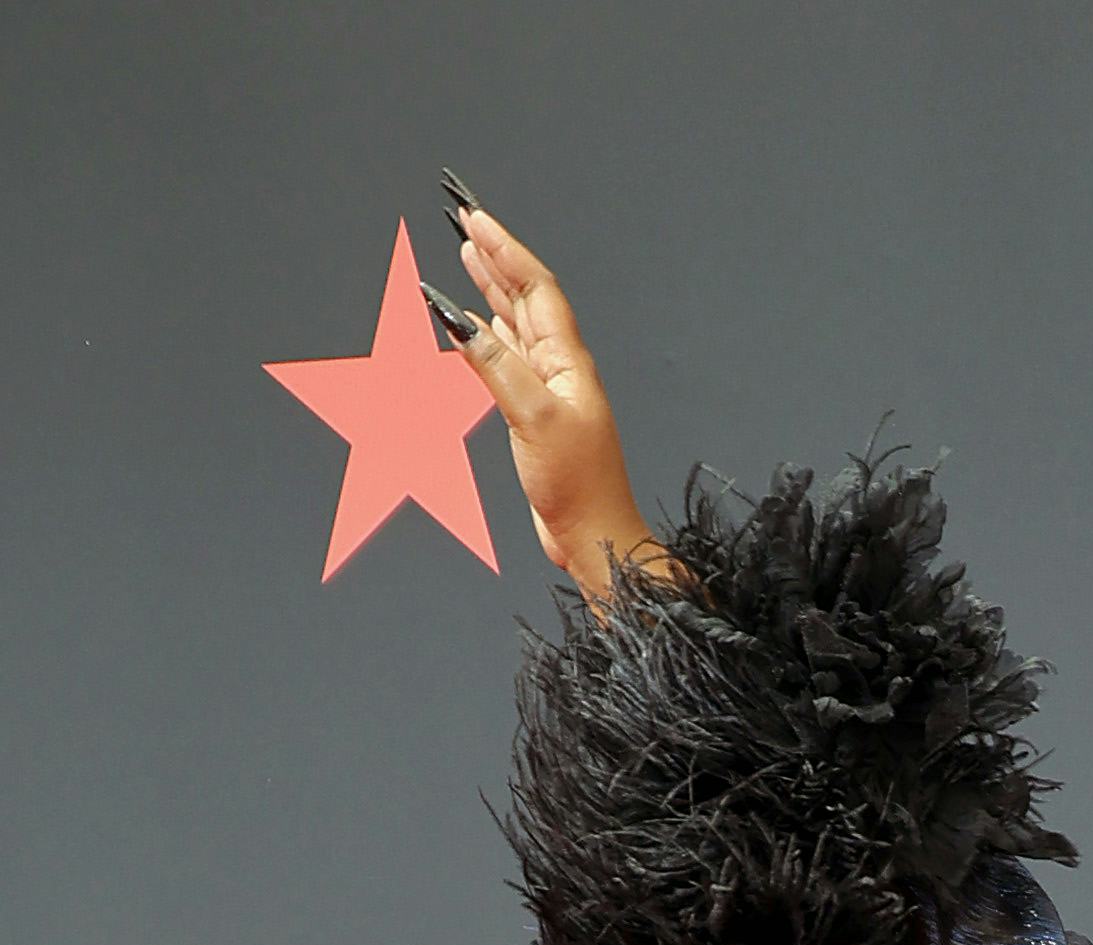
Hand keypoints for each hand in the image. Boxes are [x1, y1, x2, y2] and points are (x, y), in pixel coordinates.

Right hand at [423, 182, 671, 601]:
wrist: (594, 537)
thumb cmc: (578, 487)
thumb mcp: (533, 417)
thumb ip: (494, 364)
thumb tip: (456, 317)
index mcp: (567, 361)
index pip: (535, 287)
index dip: (505, 249)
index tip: (474, 218)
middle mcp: (560, 368)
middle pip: (525, 296)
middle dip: (495, 255)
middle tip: (464, 219)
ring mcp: (548, 390)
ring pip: (515, 323)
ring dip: (491, 287)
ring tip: (467, 253)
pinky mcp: (536, 414)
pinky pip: (508, 357)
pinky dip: (488, 333)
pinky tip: (473, 321)